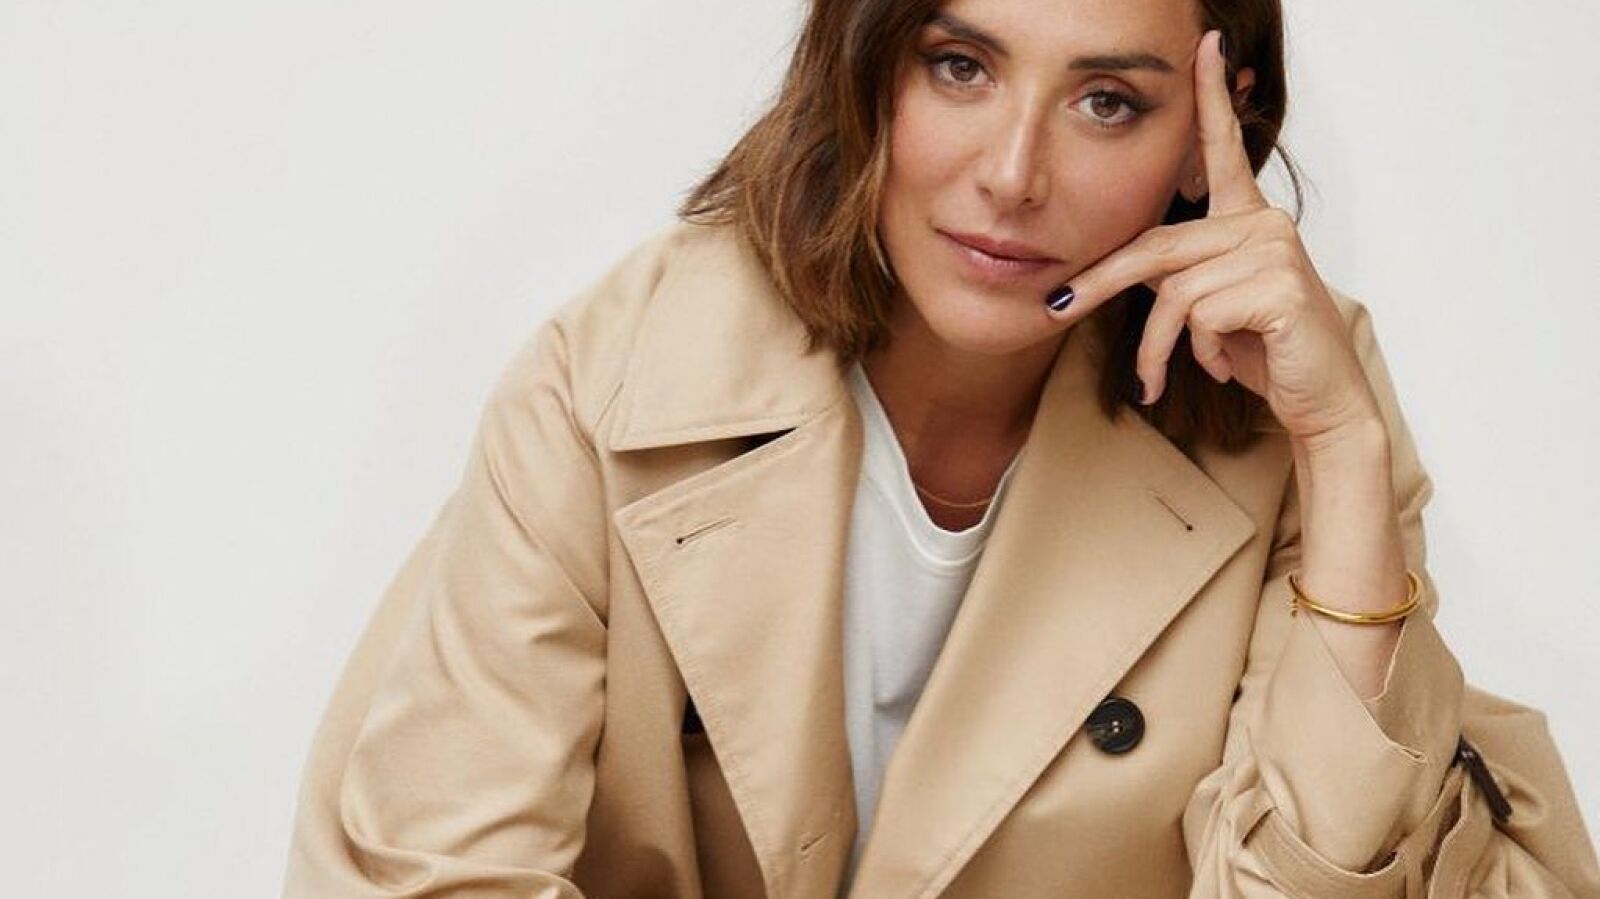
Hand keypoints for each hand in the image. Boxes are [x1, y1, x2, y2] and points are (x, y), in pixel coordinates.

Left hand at [1046, 30, 1380, 444]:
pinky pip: (1200, 316)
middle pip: (1156, 245)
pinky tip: (1223, 367)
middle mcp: (1263, 222)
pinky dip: (1197, 353)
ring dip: (1155, 347)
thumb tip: (1120, 267)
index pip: (1222, 150)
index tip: (1203, 46)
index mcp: (1246, 218)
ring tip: (1156, 380)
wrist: (1320, 400)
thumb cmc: (1263, 351)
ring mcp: (1273, 249)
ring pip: (1173, 293)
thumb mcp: (1209, 304)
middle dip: (1099, 282)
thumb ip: (1175, 272)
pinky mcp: (1278, 286)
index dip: (1210, 98)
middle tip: (1058, 310)